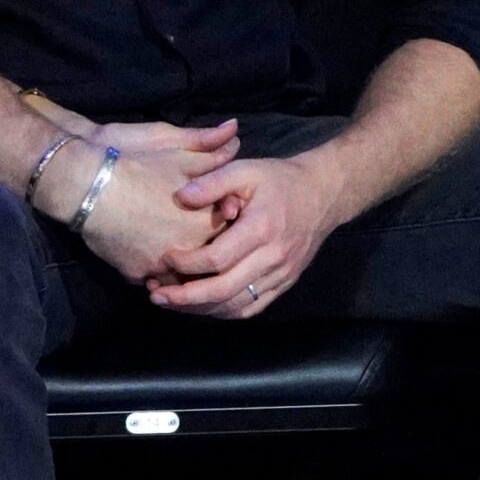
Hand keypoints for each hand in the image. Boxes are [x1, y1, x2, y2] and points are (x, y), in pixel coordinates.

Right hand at [55, 143, 233, 282]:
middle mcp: (188, 249)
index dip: (224, 223)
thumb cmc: (137, 166)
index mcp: (204, 221)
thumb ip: (210, 148)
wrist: (89, 186)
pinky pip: (152, 283)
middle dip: (208, 251)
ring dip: (183, 271)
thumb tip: (235, 129)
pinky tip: (153, 267)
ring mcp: (161, 265)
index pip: (230, 232)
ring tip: (180, 259)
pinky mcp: (136, 274)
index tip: (219, 216)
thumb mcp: (177, 152)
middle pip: (209, 259)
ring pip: (182, 278)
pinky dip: (155, 277)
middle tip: (205, 243)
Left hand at [148, 151, 349, 318]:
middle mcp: (273, 257)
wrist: (323, 194)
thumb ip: (212, 182)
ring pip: (236, 305)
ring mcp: (281, 274)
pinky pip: (251, 307)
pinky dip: (223, 311)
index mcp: (261, 228)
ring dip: (200, 309)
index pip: (217, 259)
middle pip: (223, 290)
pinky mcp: (284, 283)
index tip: (164, 258)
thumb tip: (181, 196)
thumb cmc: (279, 180)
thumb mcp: (246, 169)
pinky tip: (200, 306)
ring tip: (170, 302)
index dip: (186, 264)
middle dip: (184, 297)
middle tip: (155, 294)